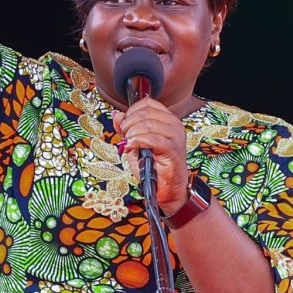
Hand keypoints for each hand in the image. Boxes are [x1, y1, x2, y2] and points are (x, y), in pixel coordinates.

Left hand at [112, 98, 188, 214]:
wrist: (166, 189)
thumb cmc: (154, 168)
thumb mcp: (135, 145)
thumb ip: (126, 128)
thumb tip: (117, 114)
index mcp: (167, 120)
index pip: (147, 103)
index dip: (131, 111)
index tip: (124, 125)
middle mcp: (174, 125)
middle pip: (146, 112)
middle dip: (129, 123)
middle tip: (124, 136)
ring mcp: (175, 136)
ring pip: (148, 124)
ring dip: (133, 133)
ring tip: (129, 143)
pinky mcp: (173, 149)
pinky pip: (152, 139)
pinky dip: (138, 141)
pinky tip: (132, 147)